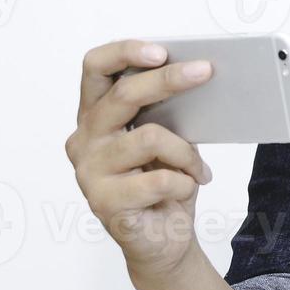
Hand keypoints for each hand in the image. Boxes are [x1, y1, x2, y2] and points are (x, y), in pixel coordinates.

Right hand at [63, 39, 214, 278]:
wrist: (164, 239)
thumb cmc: (164, 182)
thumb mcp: (168, 137)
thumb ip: (166, 110)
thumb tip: (196, 75)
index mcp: (95, 116)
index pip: (94, 68)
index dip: (125, 53)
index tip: (161, 51)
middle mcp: (84, 139)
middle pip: (122, 96)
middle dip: (168, 80)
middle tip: (205, 72)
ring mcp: (89, 171)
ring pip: (150, 137)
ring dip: (185, 151)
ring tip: (196, 167)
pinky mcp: (104, 202)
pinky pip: (159, 179)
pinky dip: (185, 181)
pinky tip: (187, 188)